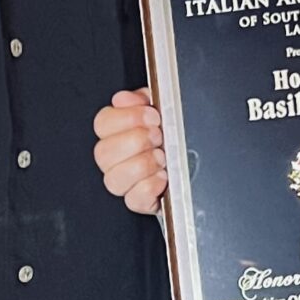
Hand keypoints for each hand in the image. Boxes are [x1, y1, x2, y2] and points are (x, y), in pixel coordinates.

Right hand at [93, 89, 168, 213]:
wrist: (196, 161)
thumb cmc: (175, 134)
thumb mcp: (163, 108)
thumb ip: (144, 99)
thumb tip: (124, 98)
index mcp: (116, 132)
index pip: (102, 123)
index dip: (126, 118)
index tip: (153, 116)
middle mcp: (115, 159)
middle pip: (103, 153)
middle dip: (135, 141)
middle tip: (158, 136)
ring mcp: (124, 182)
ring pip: (114, 179)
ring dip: (142, 165)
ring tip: (163, 157)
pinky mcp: (139, 201)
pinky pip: (133, 200)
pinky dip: (149, 187)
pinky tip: (163, 177)